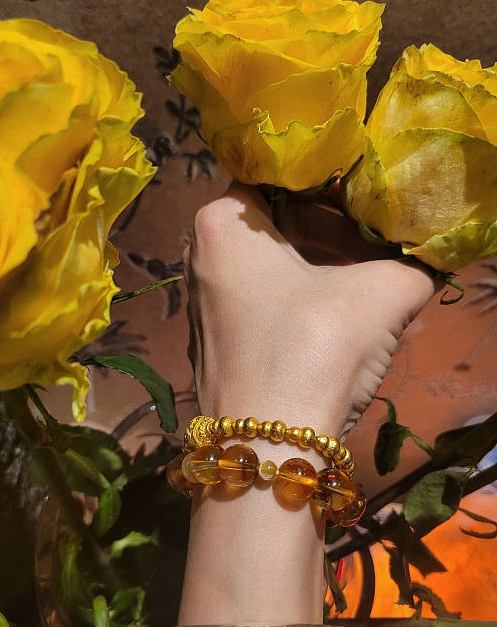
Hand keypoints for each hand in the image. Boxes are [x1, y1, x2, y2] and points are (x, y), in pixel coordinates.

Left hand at [183, 182, 435, 437]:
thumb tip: (425, 259)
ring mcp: (200, 305)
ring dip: (321, 272)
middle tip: (376, 248)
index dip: (332, 187)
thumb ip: (411, 264)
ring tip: (366, 289)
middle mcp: (200, 257)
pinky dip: (297, 305)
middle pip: (276, 225)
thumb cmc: (315, 347)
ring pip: (269, 269)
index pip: (282, 179)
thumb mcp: (382, 293)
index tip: (369, 204)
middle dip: (333, 235)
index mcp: (221, 223)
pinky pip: (259, 306)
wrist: (269, 447)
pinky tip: (335, 328)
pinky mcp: (212, 346)